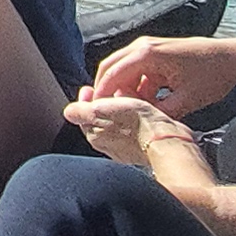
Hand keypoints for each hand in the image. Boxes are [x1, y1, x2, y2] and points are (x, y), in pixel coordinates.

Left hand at [65, 94, 207, 174]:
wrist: (168, 142)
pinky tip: (142, 108)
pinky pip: (136, 126)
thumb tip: (68, 112)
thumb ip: (81, 111)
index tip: (91, 87)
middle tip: (110, 89)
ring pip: (119, 122)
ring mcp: (128, 148)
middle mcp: (109, 145)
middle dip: (103, 102)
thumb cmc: (137, 126)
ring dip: (121, 107)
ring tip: (127, 96)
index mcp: (96, 137)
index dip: (87, 98)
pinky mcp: (145, 146)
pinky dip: (136, 115)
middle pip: (101, 118)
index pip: (84, 115)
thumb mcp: (101, 111)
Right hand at [86, 33, 235, 111]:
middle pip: (110, 69)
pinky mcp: (155, 54)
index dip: (102, 96)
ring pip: (123, 71)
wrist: (232, 59)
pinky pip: (136, 72)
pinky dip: (138, 88)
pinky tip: (150, 104)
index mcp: (147, 54)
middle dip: (107, 92)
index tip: (96, 115)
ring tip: (135, 112)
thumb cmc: (212, 76)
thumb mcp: (187, 100)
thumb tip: (139, 124)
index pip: (112, 75)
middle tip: (107, 114)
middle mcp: (143, 46)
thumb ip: (160, 112)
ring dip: (125, 91)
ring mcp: (148, 48)